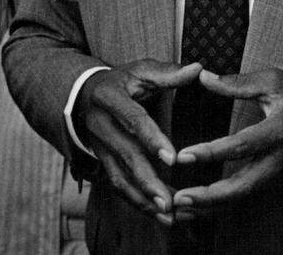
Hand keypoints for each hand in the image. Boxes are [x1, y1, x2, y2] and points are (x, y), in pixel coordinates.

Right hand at [73, 60, 201, 224]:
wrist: (83, 94)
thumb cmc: (122, 81)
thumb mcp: (141, 70)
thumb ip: (169, 73)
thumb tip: (199, 68)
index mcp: (110, 97)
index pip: (133, 120)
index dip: (152, 139)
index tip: (172, 158)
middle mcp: (99, 125)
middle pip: (124, 155)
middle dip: (147, 179)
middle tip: (168, 199)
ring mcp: (98, 146)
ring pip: (118, 177)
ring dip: (142, 198)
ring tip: (166, 214)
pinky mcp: (102, 161)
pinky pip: (118, 185)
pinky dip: (137, 201)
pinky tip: (158, 214)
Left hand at [171, 68, 282, 217]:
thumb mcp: (273, 80)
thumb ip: (237, 82)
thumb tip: (203, 77)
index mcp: (281, 128)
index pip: (243, 145)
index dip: (212, 152)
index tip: (184, 155)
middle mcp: (278, 156)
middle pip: (244, 185)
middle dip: (210, 196)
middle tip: (180, 198)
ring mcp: (275, 170)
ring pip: (242, 196)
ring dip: (211, 205)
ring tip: (181, 206)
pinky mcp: (269, 176)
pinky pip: (243, 194)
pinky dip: (218, 203)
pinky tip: (196, 204)